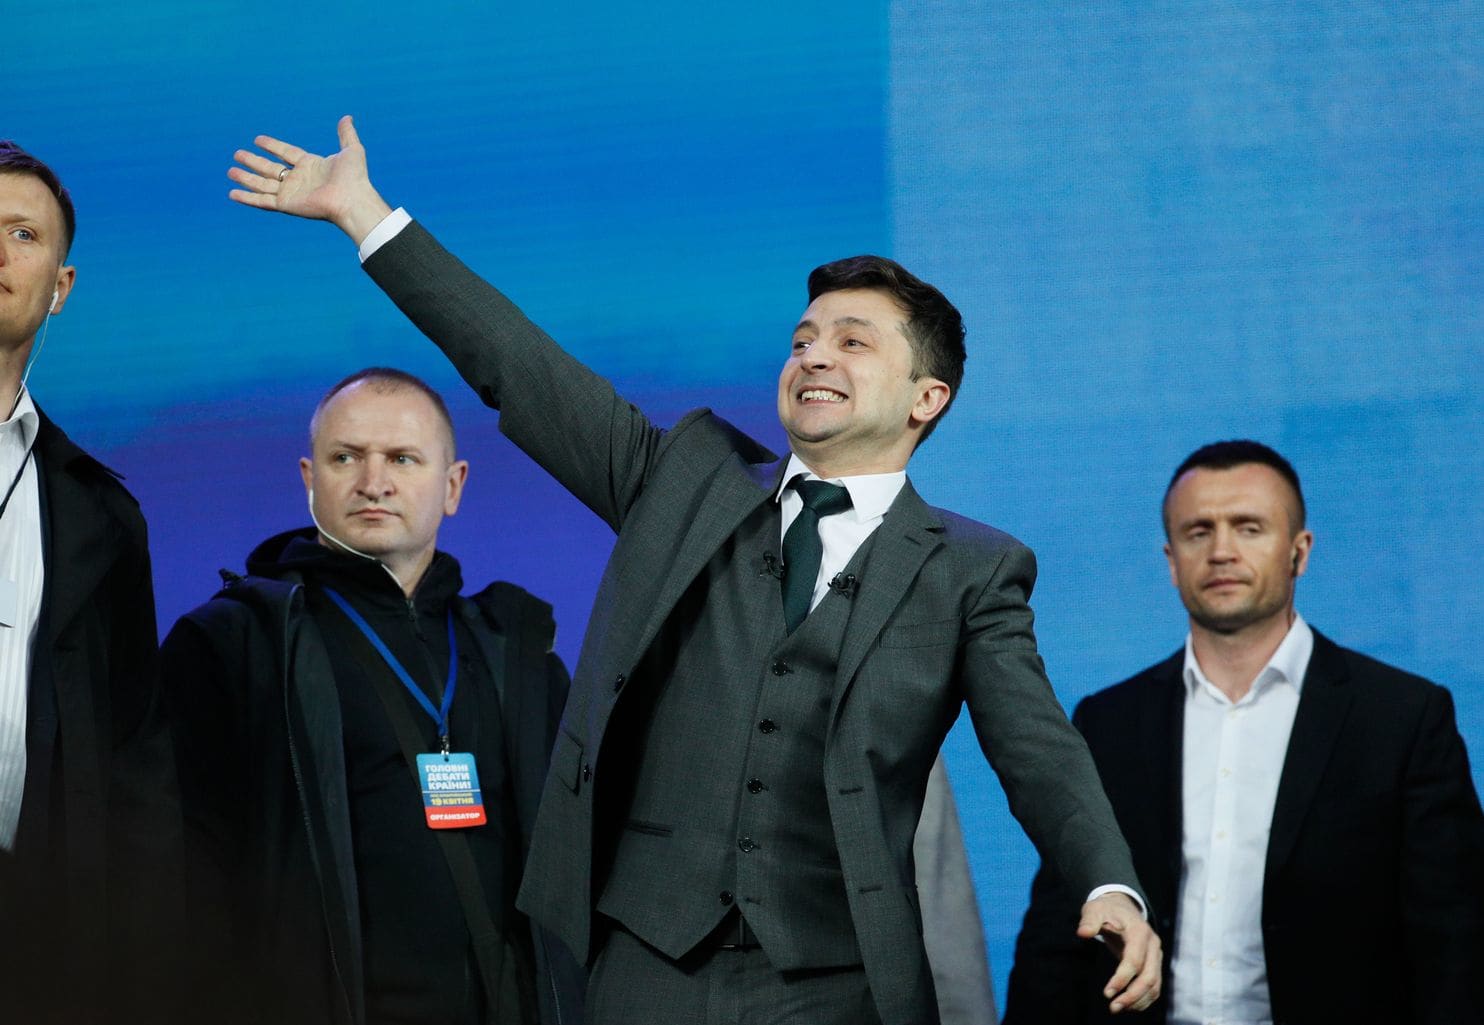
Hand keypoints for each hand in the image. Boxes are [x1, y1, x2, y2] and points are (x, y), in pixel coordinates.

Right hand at [227, 115, 391, 243]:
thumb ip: (346, 134)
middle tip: (237, 154)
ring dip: (245, 178)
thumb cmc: (355, 177)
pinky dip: (247, 198)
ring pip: (262, 184)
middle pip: (270, 168)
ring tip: (230, 171)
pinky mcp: (286, 204)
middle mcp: (299, 179)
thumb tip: (347, 117)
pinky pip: (262, 201)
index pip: (286, 153)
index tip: (257, 140)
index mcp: (311, 166)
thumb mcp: (352, 150)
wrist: (352, 199)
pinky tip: (232, 193)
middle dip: (253, 162)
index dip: (272, 146)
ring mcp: (291, 192)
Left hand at [1078, 892, 1161, 1013]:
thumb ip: (1090, 921)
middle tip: (1113, 1007)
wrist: (1122, 907)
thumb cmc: (1106, 910)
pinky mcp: (1154, 964)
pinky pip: (1154, 986)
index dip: (1122, 979)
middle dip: (1132, 995)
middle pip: (1149, 977)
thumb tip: (1083, 933)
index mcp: (1139, 932)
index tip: (1107, 993)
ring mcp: (1156, 955)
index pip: (1134, 961)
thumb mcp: (1095, 909)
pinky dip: (1143, 998)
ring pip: (1154, 985)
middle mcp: (1153, 944)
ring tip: (1118, 1008)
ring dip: (1138, 1001)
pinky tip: (1128, 1005)